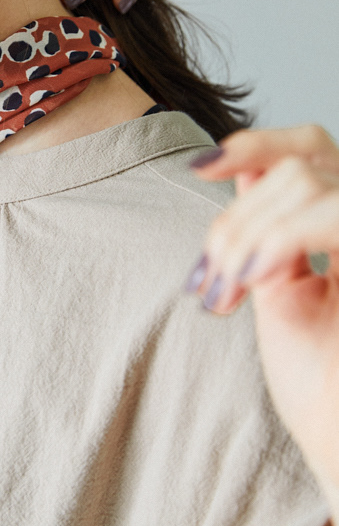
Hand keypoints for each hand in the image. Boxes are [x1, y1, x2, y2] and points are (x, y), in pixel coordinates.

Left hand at [186, 125, 338, 514]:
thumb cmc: (318, 383)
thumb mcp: (278, 289)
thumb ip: (268, 230)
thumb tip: (239, 174)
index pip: (310, 148)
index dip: (256, 143)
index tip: (200, 169)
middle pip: (292, 167)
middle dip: (234, 220)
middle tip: (212, 279)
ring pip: (304, 182)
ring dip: (247, 234)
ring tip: (229, 290)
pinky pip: (336, 212)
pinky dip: (282, 236)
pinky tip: (253, 277)